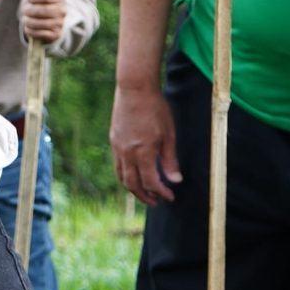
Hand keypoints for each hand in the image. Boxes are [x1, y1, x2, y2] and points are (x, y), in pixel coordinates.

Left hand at [19, 0, 65, 43]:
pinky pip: (41, 34)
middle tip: (24, 10)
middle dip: (30, 10)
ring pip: (41, 23)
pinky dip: (31, 31)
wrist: (43, 20)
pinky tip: (27, 27)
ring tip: (25, 19)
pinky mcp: (56, 34)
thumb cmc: (37, 2)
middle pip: (43, 10)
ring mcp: (60, 23)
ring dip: (29, 21)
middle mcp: (63, 10)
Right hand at [112, 82, 181, 204]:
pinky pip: (118, 165)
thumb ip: (170, 159)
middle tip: (156, 202)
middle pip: (133, 184)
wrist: (134, 88)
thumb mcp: (168, 134)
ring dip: (133, 189)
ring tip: (144, 193)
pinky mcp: (114, 141)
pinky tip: (135, 174)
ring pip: (122, 177)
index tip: (170, 196)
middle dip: (145, 196)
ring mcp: (118, 147)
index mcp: (143, 152)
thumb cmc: (155, 108)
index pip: (151, 182)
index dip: (161, 192)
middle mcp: (127, 153)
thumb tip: (175, 180)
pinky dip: (126, 175)